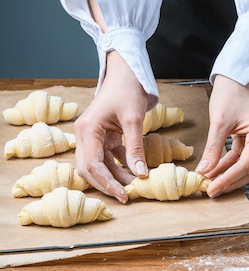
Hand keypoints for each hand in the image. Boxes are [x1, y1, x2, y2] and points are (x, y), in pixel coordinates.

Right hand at [73, 51, 148, 202]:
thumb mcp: (134, 120)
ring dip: (115, 176)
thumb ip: (135, 149)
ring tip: (134, 187)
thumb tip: (140, 174)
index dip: (107, 183)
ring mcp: (93, 136)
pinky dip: (120, 166)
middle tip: (127, 197)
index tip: (124, 195)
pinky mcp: (103, 136)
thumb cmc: (128, 91)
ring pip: (99, 165)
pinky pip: (108, 157)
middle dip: (107, 184)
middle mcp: (84, 135)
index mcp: (87, 130)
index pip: (92, 165)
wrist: (127, 73)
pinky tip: (135, 173)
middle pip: (90, 169)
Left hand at [195, 75, 248, 196]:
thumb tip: (204, 171)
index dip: (228, 179)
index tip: (212, 188)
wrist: (236, 80)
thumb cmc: (230, 94)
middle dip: (231, 181)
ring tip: (211, 182)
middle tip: (212, 190)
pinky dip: (230, 166)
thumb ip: (213, 149)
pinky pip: (244, 159)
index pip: (245, 165)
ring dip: (230, 176)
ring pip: (248, 167)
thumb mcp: (219, 122)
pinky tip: (215, 170)